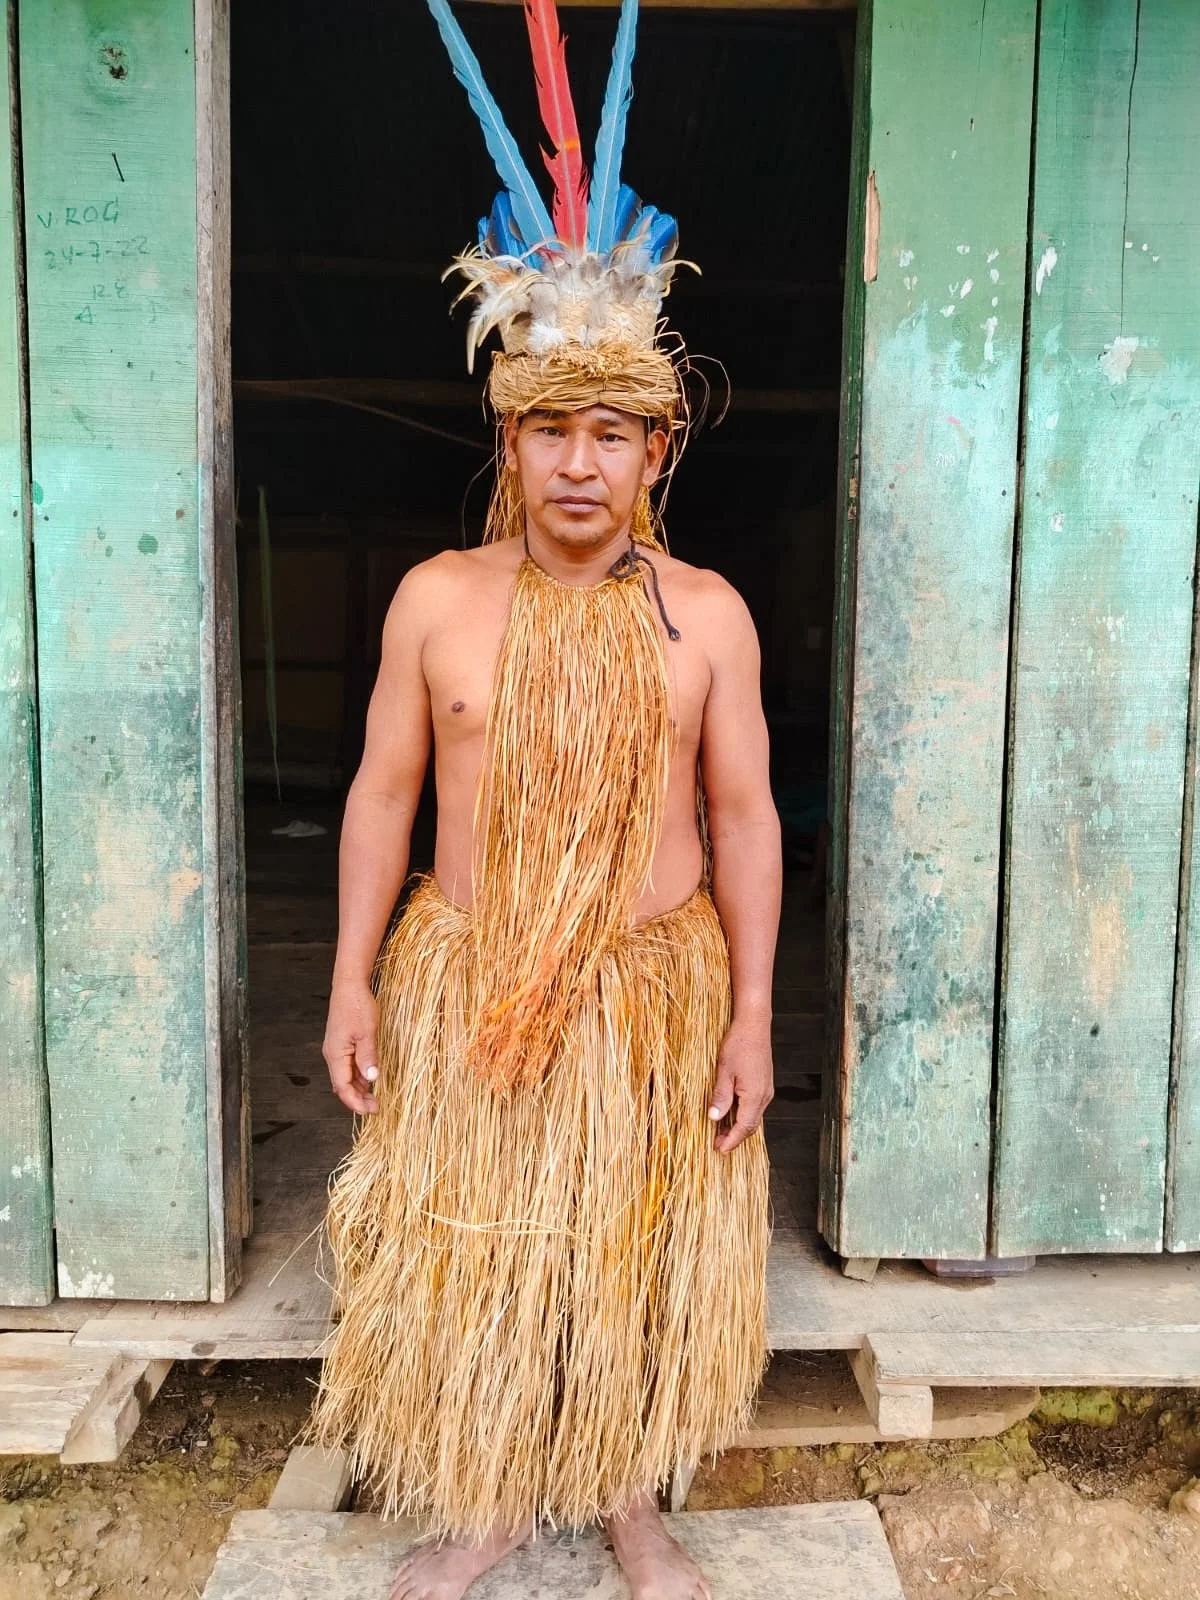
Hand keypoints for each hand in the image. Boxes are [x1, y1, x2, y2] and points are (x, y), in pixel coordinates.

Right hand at [323, 979, 379, 1114]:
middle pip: (342, 1085)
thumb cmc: (357, 1005)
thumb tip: (372, 1079)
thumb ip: (368, 1056)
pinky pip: (349, 1066)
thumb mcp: (367, 1032)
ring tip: (376, 1096)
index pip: (343, 1088)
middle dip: (358, 1099)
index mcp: (336, 1055)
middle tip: (377, 1106)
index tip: (372, 1110)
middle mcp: (332, 1055)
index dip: (356, 1103)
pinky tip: (371, 1078)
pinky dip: (359, 1075)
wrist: (349, 985)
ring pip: (346, 1077)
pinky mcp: (342, 1044)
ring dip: (359, 1088)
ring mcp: (336, 1050)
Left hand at [708, 1018, 772, 1153]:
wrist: (754, 1025)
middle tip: (716, 1142)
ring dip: (738, 1126)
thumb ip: (720, 1096)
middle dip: (735, 1137)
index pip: (744, 1127)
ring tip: (720, 1129)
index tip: (719, 1149)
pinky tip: (730, 1112)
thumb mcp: (724, 1071)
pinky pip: (754, 1106)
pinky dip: (743, 1114)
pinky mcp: (764, 1084)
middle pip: (751, 1126)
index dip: (731, 1141)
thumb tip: (714, 1118)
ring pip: (753, 1117)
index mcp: (755, 1096)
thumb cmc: (738, 1044)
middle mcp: (764, 1096)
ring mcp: (766, 1090)